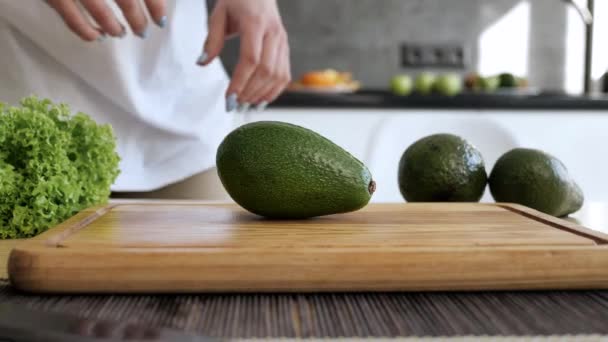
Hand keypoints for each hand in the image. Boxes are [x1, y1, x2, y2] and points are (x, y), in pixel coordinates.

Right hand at [45, 0, 166, 40]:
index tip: (161, 20)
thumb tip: (153, 0)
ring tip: (120, 33)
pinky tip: (97, 36)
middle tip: (142, 31)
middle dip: (137, 19)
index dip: (155, 5)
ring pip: (101, 11)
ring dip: (114, 27)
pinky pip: (72, 18)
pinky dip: (87, 31)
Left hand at [199, 0, 290, 111]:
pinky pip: (284, 73)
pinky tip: (261, 99)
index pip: (251, 59)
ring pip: (278, 75)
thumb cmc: (237, 0)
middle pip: (265, 70)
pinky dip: (274, 90)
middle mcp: (273, 33)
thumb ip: (212, 39)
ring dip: (262, 94)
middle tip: (235, 104)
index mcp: (255, 23)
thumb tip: (202, 63)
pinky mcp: (285, 47)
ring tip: (246, 104)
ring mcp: (282, 40)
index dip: (240, 82)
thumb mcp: (219, 14)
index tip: (229, 98)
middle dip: (250, 92)